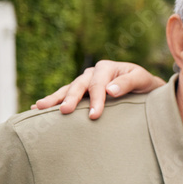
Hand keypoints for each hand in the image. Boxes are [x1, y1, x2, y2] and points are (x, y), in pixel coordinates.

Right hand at [31, 60, 164, 119]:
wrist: (145, 88)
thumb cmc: (144, 84)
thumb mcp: (142, 80)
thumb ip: (128, 82)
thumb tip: (111, 90)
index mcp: (106, 68)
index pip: (98, 85)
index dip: (96, 100)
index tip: (94, 115)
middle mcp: (92, 73)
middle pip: (79, 85)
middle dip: (70, 98)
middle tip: (64, 111)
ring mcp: (84, 81)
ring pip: (67, 89)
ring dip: (54, 98)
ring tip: (39, 107)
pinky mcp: (81, 92)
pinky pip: (65, 95)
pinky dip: (53, 101)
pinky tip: (37, 109)